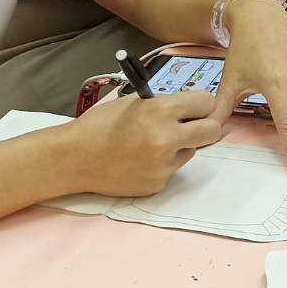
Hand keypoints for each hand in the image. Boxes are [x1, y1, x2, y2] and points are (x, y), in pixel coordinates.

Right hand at [64, 92, 223, 197]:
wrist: (74, 159)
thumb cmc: (100, 125)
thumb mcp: (135, 103)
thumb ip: (165, 105)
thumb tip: (192, 108)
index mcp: (160, 111)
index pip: (206, 103)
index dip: (200, 103)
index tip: (194, 106)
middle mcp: (166, 139)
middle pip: (212, 130)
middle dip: (204, 125)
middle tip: (191, 125)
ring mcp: (163, 165)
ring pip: (192, 151)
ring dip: (180, 146)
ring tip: (151, 144)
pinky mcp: (158, 184)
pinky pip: (173, 169)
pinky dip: (163, 164)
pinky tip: (140, 160)